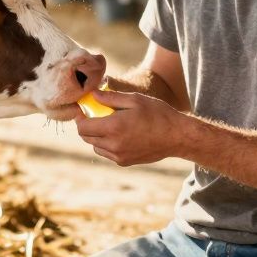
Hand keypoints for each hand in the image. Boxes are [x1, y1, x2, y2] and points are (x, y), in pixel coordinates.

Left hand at [74, 89, 188, 165]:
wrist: (177, 136)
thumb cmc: (158, 114)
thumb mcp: (134, 100)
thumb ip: (110, 98)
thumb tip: (92, 95)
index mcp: (114, 127)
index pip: (83, 127)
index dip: (79, 118)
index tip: (83, 111)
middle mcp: (113, 144)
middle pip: (87, 138)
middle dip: (86, 126)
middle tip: (94, 115)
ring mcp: (119, 156)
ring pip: (95, 147)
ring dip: (96, 136)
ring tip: (108, 125)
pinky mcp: (125, 162)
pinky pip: (107, 153)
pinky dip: (107, 145)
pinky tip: (119, 135)